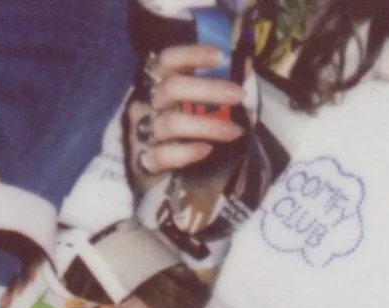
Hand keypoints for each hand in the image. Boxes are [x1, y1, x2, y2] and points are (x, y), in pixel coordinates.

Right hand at [127, 44, 244, 186]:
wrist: (153, 173)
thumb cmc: (182, 125)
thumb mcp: (196, 101)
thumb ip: (217, 83)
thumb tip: (246, 66)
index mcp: (157, 82)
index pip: (167, 60)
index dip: (191, 54)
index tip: (221, 57)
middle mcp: (146, 103)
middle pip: (171, 88)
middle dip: (209, 89)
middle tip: (239, 95)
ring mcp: (142, 132)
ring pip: (171, 123)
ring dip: (207, 125)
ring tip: (235, 131)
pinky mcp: (142, 162)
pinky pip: (161, 156)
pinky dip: (186, 152)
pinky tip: (206, 150)